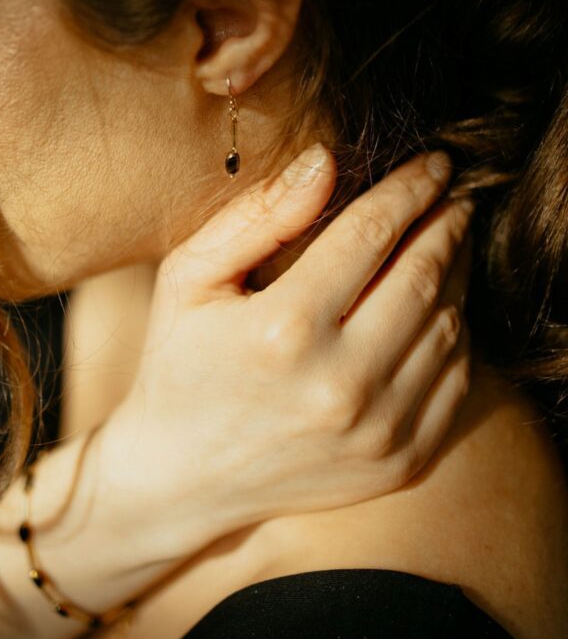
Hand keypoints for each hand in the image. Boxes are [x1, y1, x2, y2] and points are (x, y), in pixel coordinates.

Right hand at [106, 145, 474, 538]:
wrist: (182, 477)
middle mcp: (340, 385)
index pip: (372, 233)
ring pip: (450, 327)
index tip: (435, 161)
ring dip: (458, 273)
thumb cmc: (180, 361)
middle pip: (424, 277)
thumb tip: (327, 160)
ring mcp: (377, 432)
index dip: (411, 187)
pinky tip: (440, 306)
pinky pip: (456, 382)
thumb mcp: (191, 276)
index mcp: (284, 330)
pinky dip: (458, 335)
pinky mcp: (399, 464)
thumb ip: (260, 215)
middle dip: (448, 222)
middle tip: (456, 193)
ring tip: (450, 240)